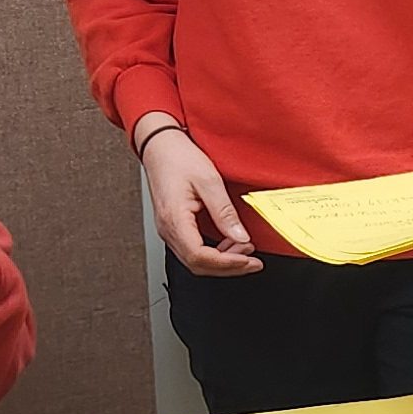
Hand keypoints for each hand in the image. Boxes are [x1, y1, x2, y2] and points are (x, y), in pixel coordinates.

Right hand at [139, 124, 258, 275]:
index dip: (227, 264)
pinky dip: (214, 253)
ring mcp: (169, 230)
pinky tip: (229, 244)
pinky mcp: (174, 227)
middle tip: (252, 261)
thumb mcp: (209, 181)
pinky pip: (193, 250)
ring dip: (222, 261)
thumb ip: (225, 212)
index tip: (248, 261)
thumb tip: (240, 237)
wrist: (160, 146)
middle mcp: (168, 229)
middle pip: (198, 264)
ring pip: (196, 261)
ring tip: (244, 250)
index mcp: (175, 219)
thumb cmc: (178, 158)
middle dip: (228, 267)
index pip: (200, 256)